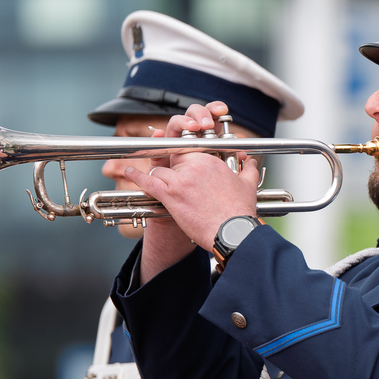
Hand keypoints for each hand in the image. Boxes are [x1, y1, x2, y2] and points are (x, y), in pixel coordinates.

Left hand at [131, 101, 259, 281]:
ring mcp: (180, 180)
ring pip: (160, 169)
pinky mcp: (171, 195)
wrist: (232, 231)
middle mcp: (194, 166)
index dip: (182, 153)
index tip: (181, 157)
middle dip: (170, 166)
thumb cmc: (240, 211)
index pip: (189, 148)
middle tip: (170, 173)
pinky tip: (129, 172)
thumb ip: (248, 169)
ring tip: (149, 173)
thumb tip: (250, 162)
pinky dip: (136, 176)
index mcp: (211, 160)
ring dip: (156, 174)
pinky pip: (148, 181)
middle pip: (173, 158)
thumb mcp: (247, 184)